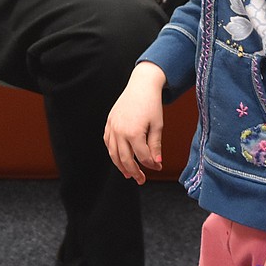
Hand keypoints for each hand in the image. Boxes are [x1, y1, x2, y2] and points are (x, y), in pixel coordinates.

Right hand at [104, 63, 165, 183]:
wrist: (141, 85)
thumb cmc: (151, 104)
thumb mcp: (157, 126)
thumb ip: (155, 146)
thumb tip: (157, 163)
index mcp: (134, 133)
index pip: (142, 157)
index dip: (151, 165)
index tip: (158, 167)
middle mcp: (120, 132)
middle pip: (126, 159)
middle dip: (135, 171)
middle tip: (141, 180)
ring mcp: (112, 127)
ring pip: (113, 153)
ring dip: (120, 165)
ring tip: (128, 174)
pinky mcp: (109, 122)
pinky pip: (107, 141)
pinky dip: (112, 151)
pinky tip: (118, 157)